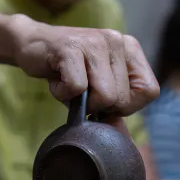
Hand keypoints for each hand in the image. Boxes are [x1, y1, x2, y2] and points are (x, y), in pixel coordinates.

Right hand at [11, 14, 158, 115]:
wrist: (31, 43)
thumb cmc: (65, 67)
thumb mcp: (95, 83)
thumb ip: (111, 106)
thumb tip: (120, 138)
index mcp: (128, 48)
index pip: (148, 91)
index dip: (125, 106)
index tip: (102, 101)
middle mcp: (116, 41)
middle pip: (123, 99)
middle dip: (98, 106)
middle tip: (79, 91)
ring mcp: (94, 42)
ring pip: (105, 96)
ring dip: (80, 101)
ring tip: (67, 85)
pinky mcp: (71, 48)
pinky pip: (77, 88)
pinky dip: (62, 94)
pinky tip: (56, 81)